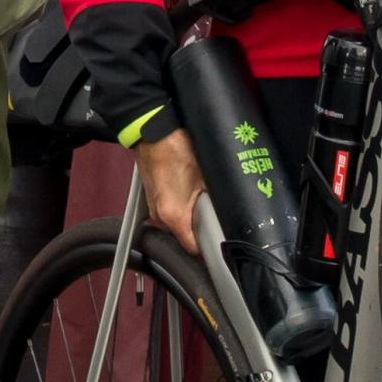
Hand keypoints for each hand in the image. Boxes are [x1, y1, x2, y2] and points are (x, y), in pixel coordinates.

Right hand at [134, 127, 209, 256]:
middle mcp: (160, 217)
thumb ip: (217, 198)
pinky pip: (169, 210)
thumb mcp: (206, 176)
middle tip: (213, 216)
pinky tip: (187, 190)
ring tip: (199, 198)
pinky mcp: (152, 198)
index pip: (193, 249)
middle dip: (199, 229)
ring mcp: (153, 208)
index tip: (218, 245)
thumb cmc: (175, 148)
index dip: (208, 249)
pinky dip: (179, 206)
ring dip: (188, 216)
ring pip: (176, 223)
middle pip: (184, 237)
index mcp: (174, 216)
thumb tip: (230, 208)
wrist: (153, 131)